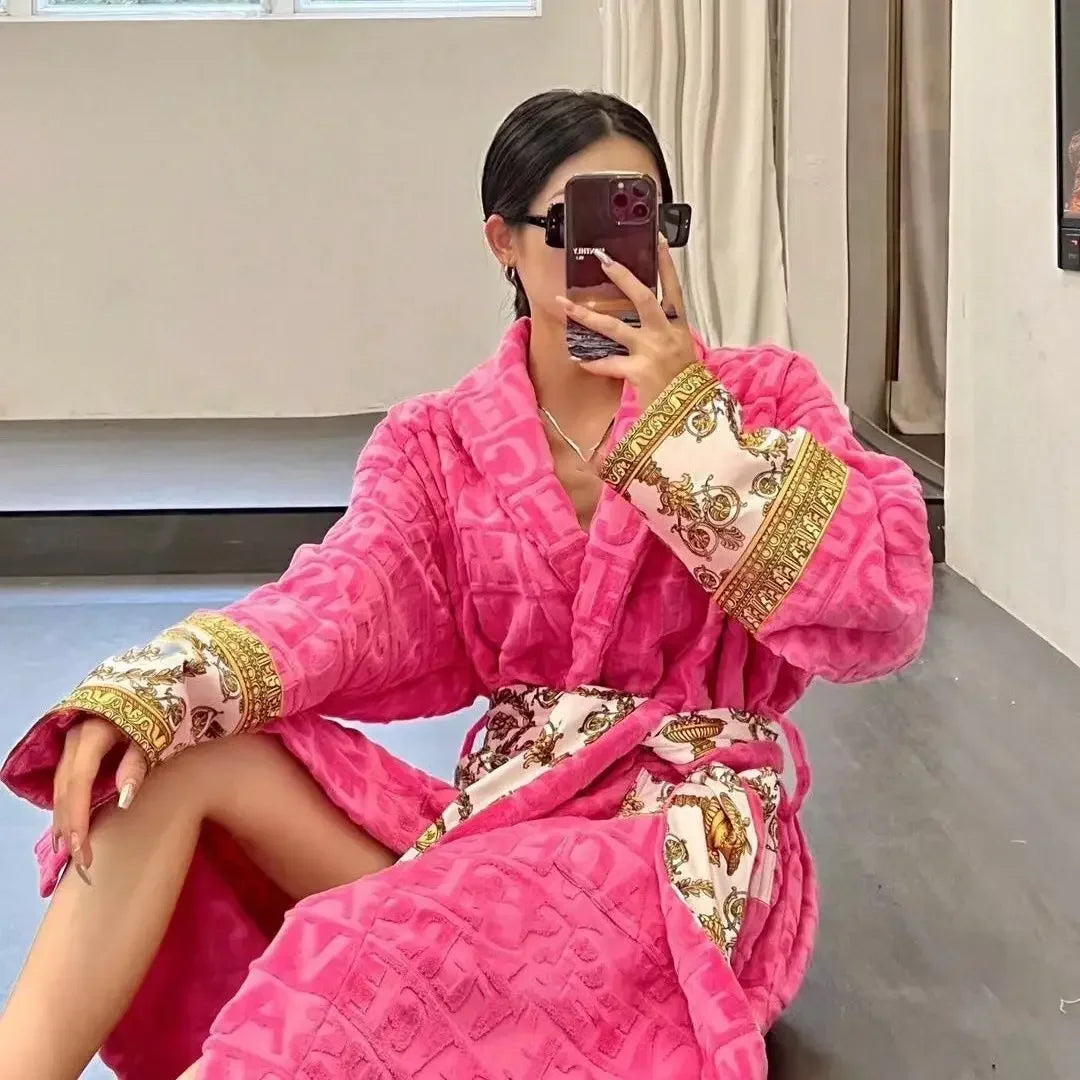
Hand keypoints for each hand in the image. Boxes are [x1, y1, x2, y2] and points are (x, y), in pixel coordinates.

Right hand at [52, 716, 147, 881]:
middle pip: (66, 789)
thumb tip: (123, 801)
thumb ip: (136, 764)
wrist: (151, 682)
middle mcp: (75, 738)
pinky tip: (66, 826)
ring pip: (61, 787)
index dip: (79, 816)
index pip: (79, 782)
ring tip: (69, 850)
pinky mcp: (73, 748)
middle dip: (70, 826)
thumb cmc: (158, 709)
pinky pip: (64, 782)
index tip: (82, 847)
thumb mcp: (152, 734)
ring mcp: (71, 742)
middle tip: (81, 859)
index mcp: (93, 734)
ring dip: (64, 819)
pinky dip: (66, 806)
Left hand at [556, 236, 696, 406]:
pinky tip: (579, 359)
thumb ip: (664, 334)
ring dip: (586, 315)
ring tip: (565, 304)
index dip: (666, 264)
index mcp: (679, 327)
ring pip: (614, 326)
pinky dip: (592, 362)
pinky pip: (608, 363)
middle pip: (642, 297)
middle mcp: (666, 334)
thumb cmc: (683, 385)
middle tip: (604, 260)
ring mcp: (652, 351)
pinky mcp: (639, 371)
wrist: (690, 414)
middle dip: (622, 276)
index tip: (657, 240)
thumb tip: (640, 321)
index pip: (673, 288)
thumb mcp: (681, 352)